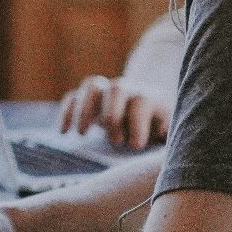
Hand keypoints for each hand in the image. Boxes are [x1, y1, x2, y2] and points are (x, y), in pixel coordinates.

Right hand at [56, 74, 170, 148]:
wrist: (146, 103)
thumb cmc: (159, 124)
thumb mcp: (168, 130)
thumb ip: (167, 133)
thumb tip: (162, 132)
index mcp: (148, 98)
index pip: (141, 103)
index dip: (138, 123)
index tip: (135, 146)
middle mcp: (126, 89)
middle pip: (116, 89)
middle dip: (112, 115)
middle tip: (115, 140)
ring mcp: (105, 91)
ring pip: (91, 86)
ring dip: (84, 109)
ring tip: (82, 134)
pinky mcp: (87, 98)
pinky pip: (72, 97)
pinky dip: (66, 112)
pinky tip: (63, 132)